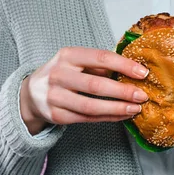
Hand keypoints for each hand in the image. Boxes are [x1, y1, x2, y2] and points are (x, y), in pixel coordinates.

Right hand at [20, 47, 149, 133]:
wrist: (30, 93)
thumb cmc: (63, 74)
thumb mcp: (76, 61)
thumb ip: (100, 64)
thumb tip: (134, 71)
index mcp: (67, 55)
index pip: (100, 58)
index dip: (123, 65)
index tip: (142, 73)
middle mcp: (58, 75)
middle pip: (95, 85)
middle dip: (122, 91)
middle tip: (142, 95)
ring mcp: (55, 97)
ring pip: (91, 106)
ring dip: (117, 108)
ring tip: (136, 109)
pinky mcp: (56, 115)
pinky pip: (87, 119)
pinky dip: (108, 118)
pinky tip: (123, 115)